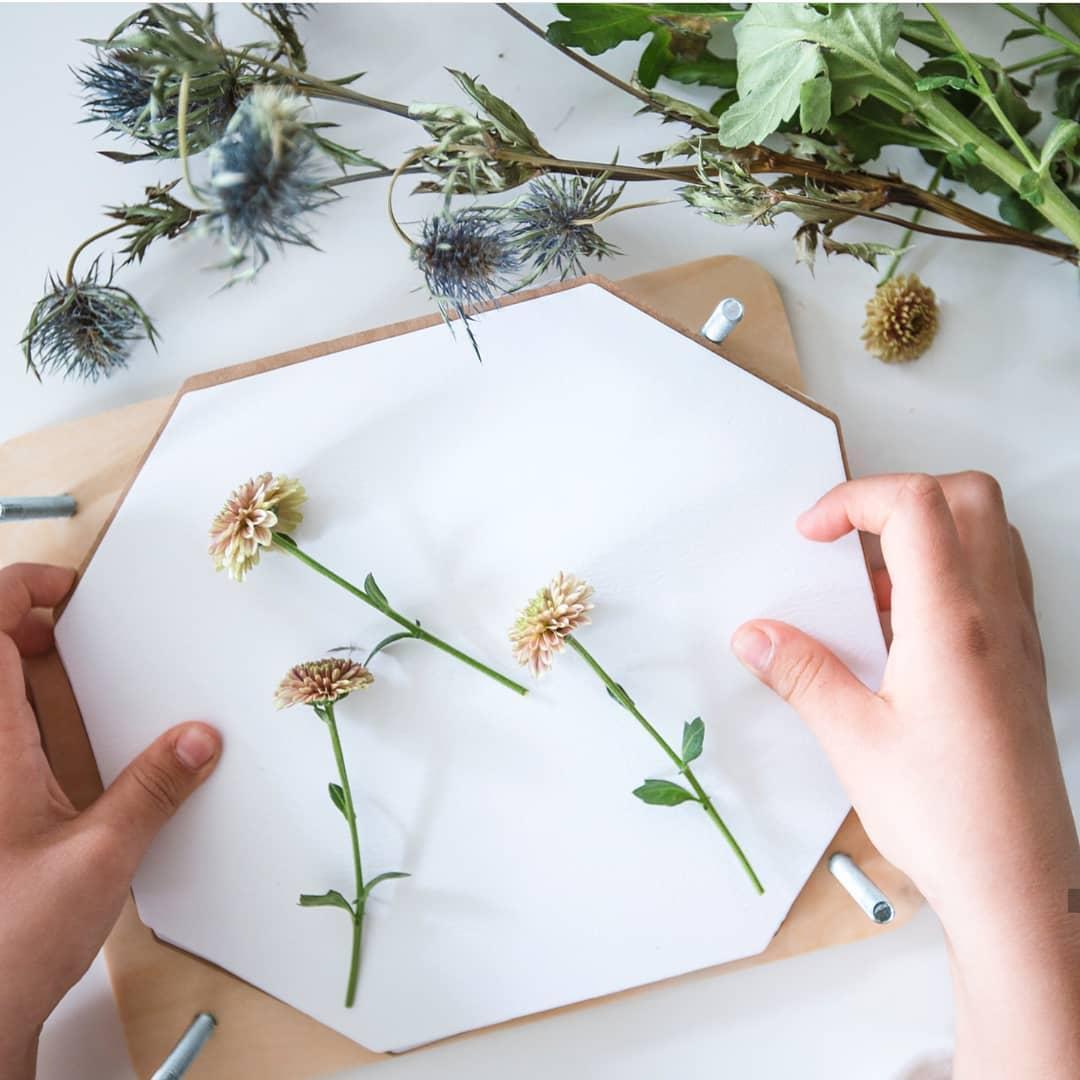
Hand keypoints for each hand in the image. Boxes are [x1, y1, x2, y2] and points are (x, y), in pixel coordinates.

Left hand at [0, 563, 221, 1078]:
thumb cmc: (9, 939)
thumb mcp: (100, 856)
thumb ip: (153, 790)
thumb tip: (200, 738)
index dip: (19, 592)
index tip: (67, 589)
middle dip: (18, 622)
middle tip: (73, 622)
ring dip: (15, 667)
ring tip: (65, 664)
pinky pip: (1, 736)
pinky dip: (21, 710)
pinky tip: (59, 735)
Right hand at [732, 472, 1079, 1078]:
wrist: (1019, 885)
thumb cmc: (953, 820)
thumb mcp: (853, 740)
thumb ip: (800, 674)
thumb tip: (758, 636)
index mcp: (953, 623)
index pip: (915, 504)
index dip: (854, 498)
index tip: (814, 533)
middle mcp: (997, 618)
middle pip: (967, 498)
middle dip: (898, 497)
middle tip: (848, 539)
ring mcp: (1018, 640)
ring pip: (990, 535)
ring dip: (929, 533)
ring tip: (871, 586)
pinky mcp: (1020, 666)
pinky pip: (995, 583)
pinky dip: (949, 576)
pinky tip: (902, 632)